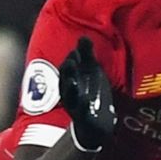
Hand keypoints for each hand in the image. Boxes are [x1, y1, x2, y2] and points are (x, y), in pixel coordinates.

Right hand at [59, 36, 116, 150]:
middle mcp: (69, 92)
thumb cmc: (91, 92)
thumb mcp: (91, 72)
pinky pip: (81, 113)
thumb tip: (84, 37)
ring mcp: (75, 106)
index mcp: (71, 80)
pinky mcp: (83, 118)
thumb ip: (87, 55)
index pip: (67, 68)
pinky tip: (86, 100)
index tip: (77, 51)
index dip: (71, 60)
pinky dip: (82, 107)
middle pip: (64, 81)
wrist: (95, 122)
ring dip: (70, 88)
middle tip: (72, 61)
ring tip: (73, 81)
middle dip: (68, 71)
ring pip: (69, 97)